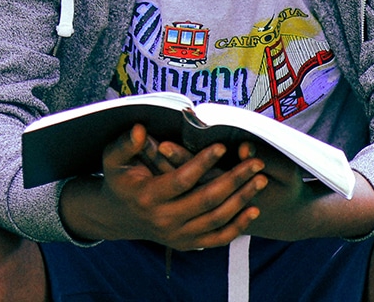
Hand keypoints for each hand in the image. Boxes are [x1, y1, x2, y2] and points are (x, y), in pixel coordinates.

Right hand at [58, 124, 266, 249]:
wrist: (119, 217)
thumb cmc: (120, 179)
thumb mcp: (113, 160)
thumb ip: (126, 144)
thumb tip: (141, 129)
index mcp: (147, 196)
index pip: (181, 180)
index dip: (202, 163)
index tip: (223, 145)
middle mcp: (164, 219)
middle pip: (206, 200)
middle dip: (234, 179)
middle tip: (255, 162)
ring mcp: (177, 235)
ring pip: (216, 219)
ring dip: (242, 200)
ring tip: (261, 179)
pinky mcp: (187, 243)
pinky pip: (217, 239)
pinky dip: (238, 226)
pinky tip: (254, 209)